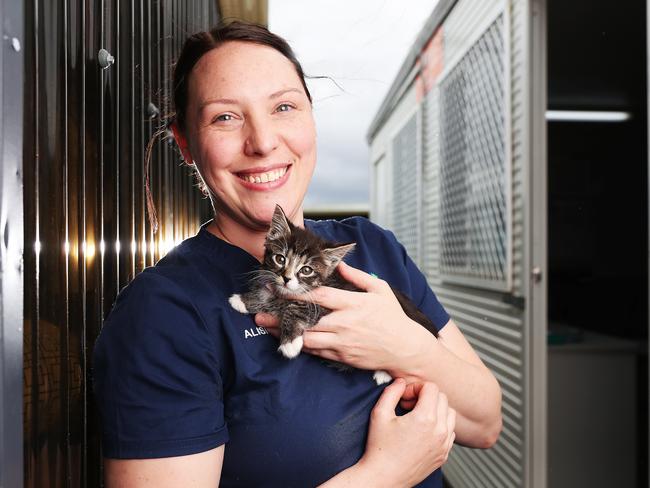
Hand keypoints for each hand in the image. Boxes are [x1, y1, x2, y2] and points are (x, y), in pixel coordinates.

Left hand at [257, 261, 434, 375]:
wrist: (406, 350)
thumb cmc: (393, 318)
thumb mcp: (380, 290)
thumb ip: (358, 276)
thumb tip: (339, 264)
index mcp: (353, 304)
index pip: (319, 297)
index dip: (297, 293)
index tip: (279, 288)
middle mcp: (344, 324)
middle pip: (306, 320)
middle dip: (281, 317)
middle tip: (259, 313)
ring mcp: (342, 343)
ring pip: (307, 339)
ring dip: (284, 333)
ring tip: (266, 328)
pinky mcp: (342, 358)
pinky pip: (316, 352)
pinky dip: (300, 346)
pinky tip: (286, 340)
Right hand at [360, 379, 455, 486]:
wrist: (383, 477)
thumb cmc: (379, 448)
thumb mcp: (380, 413)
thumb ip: (391, 392)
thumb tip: (401, 382)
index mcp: (425, 419)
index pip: (432, 388)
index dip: (416, 388)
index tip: (405, 398)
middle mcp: (439, 431)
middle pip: (442, 398)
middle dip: (426, 397)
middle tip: (409, 406)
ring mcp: (444, 444)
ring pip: (449, 413)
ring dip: (435, 410)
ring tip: (418, 417)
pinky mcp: (444, 454)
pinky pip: (450, 431)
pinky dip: (440, 425)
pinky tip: (423, 430)